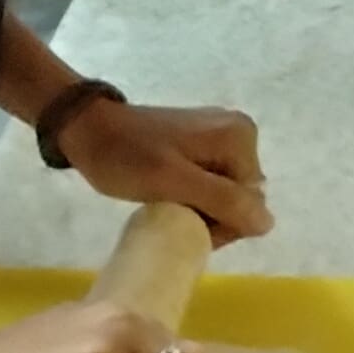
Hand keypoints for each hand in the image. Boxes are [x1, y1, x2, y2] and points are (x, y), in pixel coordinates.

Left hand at [49, 91, 269, 245]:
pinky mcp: (201, 144)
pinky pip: (211, 184)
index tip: (181, 222)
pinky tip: (168, 197)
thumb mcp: (174, 183)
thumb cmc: (126, 157)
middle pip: (240, 198)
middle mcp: (240, 133)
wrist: (86, 128)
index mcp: (240, 139)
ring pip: (225, 195)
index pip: (250, 204)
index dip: (219, 223)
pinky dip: (192, 197)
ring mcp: (221, 137)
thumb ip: (222, 201)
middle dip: (211, 216)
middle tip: (170, 214)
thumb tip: (266, 222)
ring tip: (165, 205)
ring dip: (200, 209)